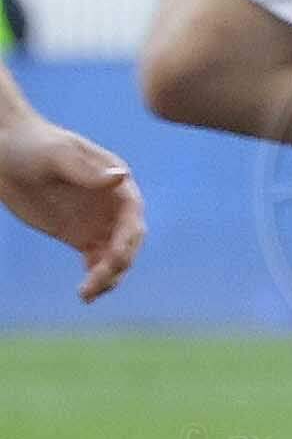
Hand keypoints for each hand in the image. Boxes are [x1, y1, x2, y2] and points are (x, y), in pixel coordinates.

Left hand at [0, 104, 144, 300]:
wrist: (5, 152)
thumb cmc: (31, 144)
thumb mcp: (57, 154)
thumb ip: (86, 170)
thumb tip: (121, 178)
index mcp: (116, 184)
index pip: (133, 217)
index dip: (128, 240)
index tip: (114, 259)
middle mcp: (113, 207)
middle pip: (127, 242)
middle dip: (116, 264)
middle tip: (95, 282)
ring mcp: (98, 223)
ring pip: (114, 257)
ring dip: (108, 278)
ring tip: (87, 294)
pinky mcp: (80, 236)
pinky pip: (96, 262)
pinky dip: (95, 278)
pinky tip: (86, 292)